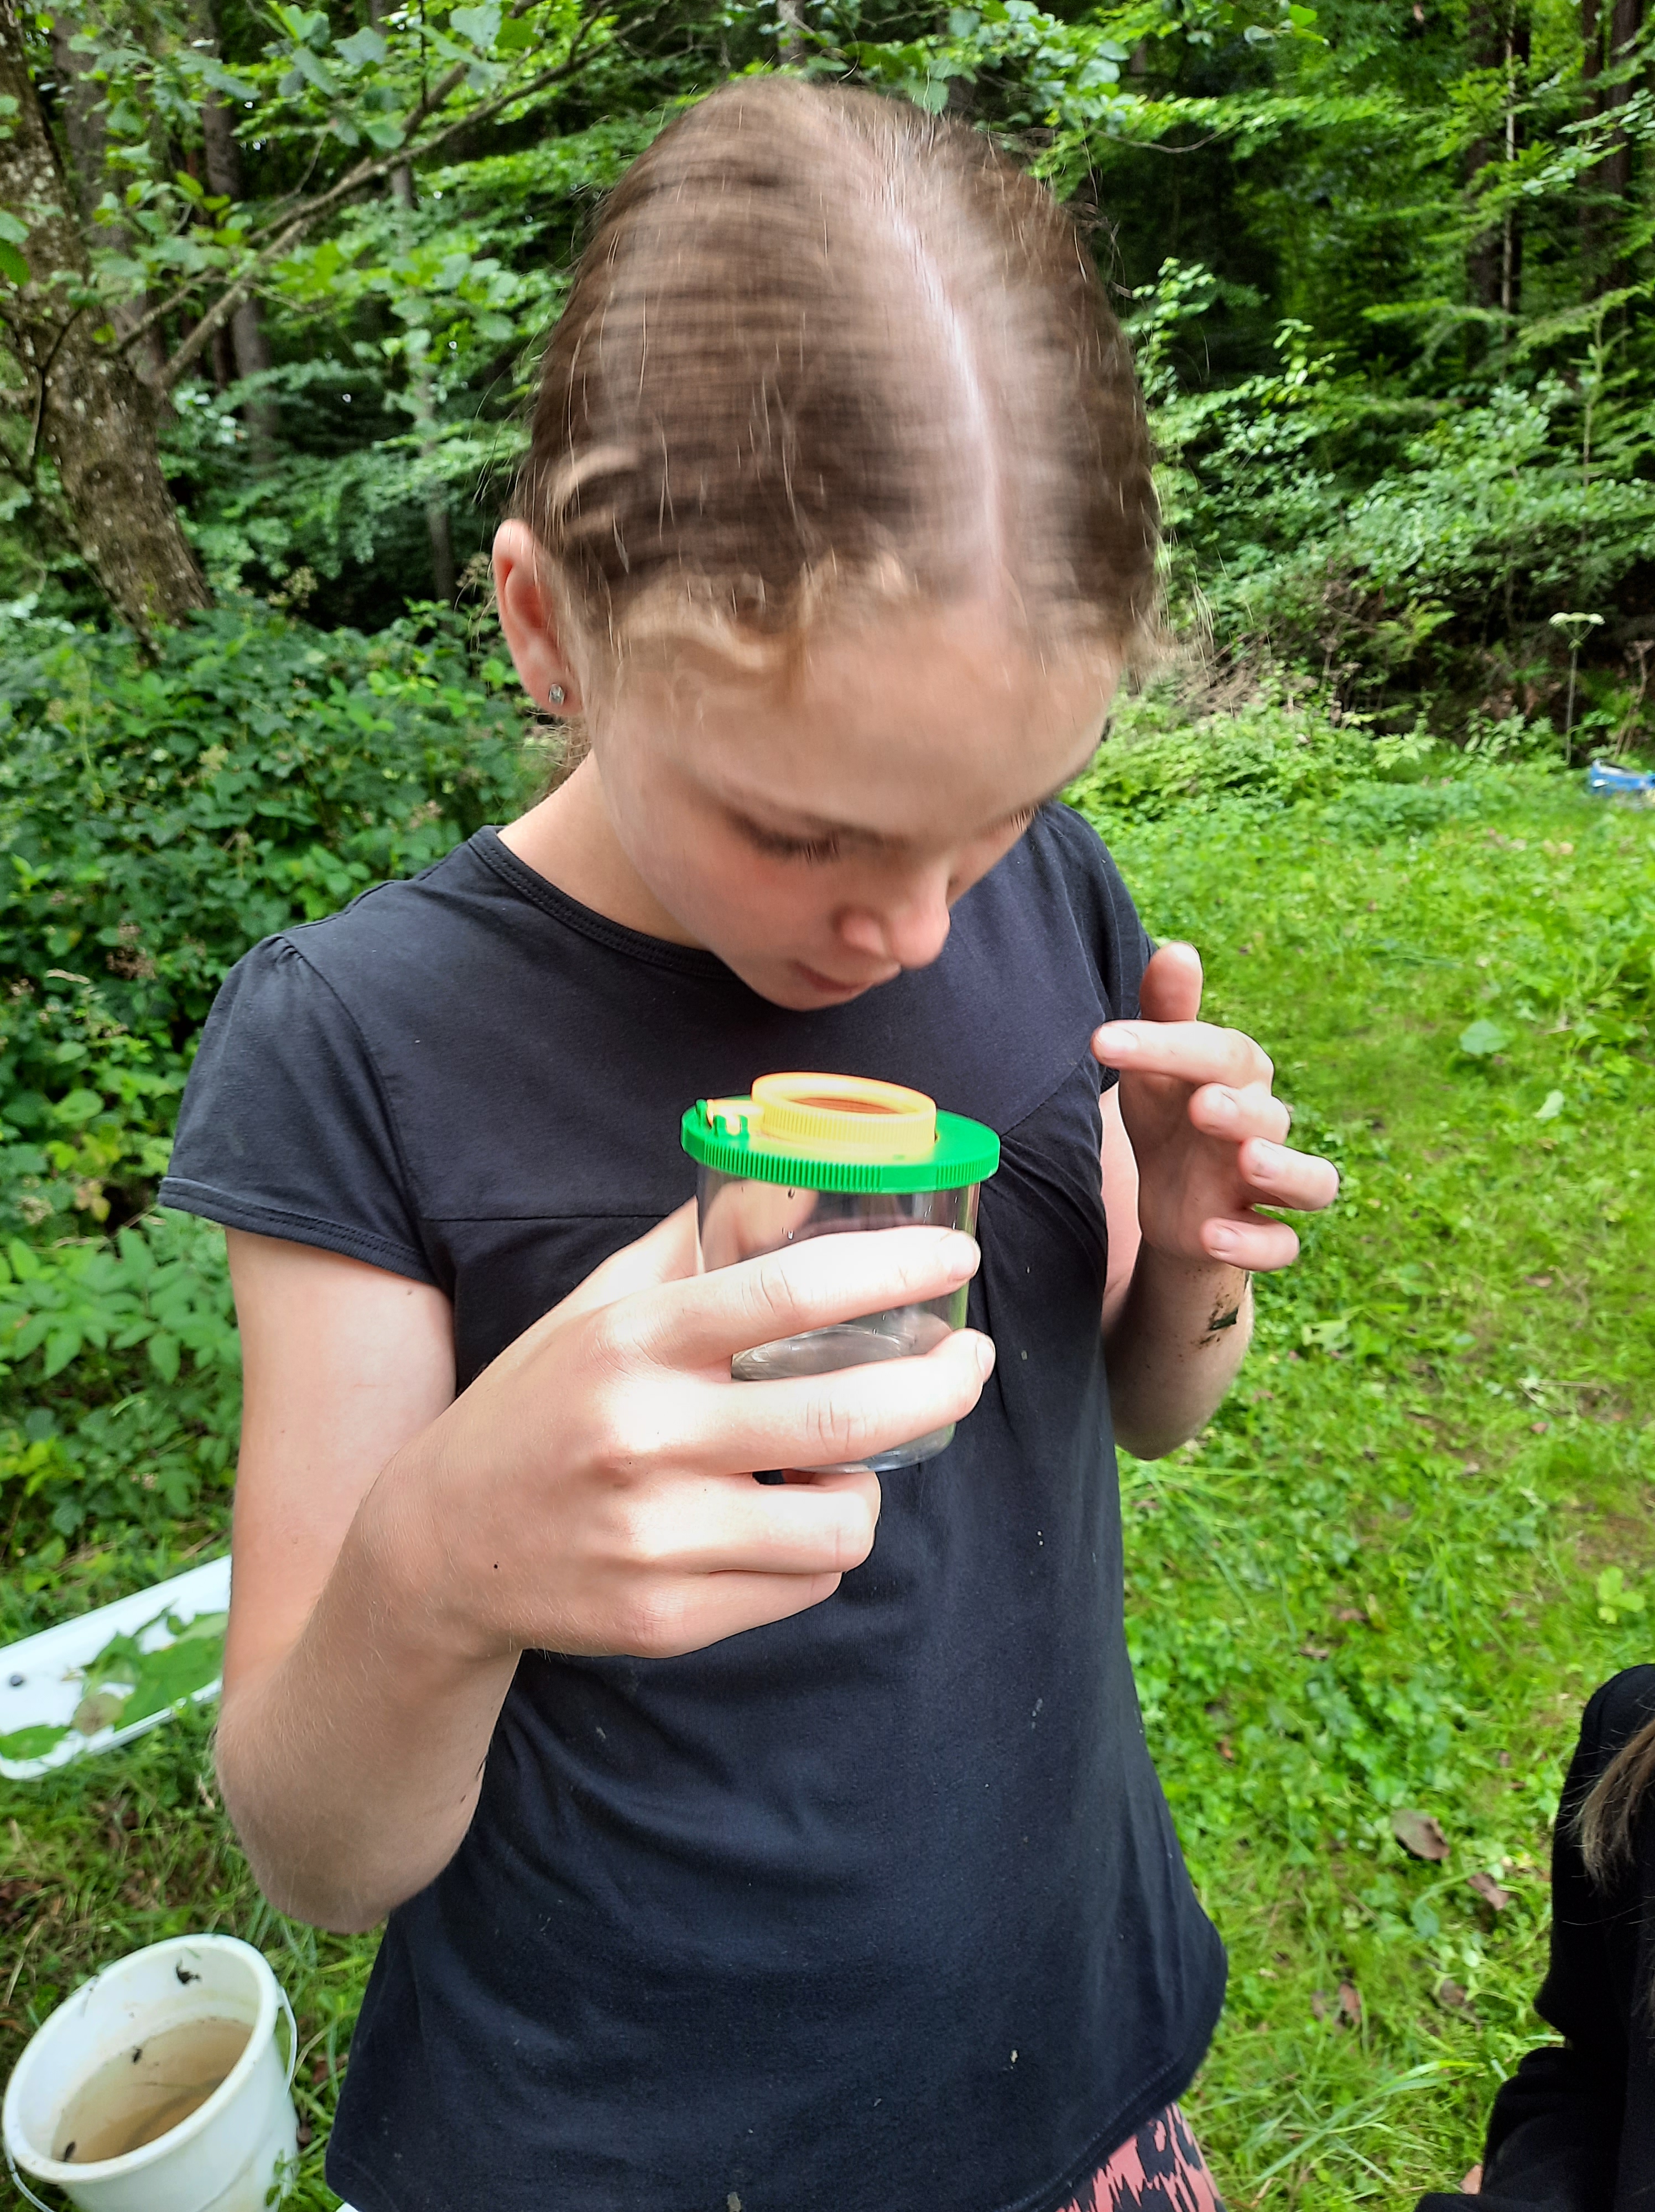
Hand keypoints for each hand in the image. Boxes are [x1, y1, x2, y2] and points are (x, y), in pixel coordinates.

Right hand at [389, 1205, 992, 1663]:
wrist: (437, 1548)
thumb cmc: (538, 1405)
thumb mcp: (595, 1308)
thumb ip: (691, 1248)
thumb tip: (789, 1178)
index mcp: (633, 1342)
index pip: (789, 1291)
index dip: (894, 1271)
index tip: (958, 1261)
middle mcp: (643, 1437)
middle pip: (846, 1414)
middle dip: (941, 1385)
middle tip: (969, 1362)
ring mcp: (656, 1539)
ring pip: (843, 1523)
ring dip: (866, 1489)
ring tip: (840, 1465)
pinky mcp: (666, 1620)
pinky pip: (804, 1587)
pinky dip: (814, 1555)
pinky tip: (775, 1524)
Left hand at [1091, 941, 1338, 1270]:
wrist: (1173, 1195)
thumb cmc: (1170, 1114)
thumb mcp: (1156, 1068)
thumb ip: (1166, 1012)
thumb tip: (1177, 949)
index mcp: (1238, 1076)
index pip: (1215, 1051)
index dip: (1162, 1044)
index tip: (1100, 1041)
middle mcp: (1264, 1127)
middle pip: (1270, 1114)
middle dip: (1240, 1108)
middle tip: (1202, 1105)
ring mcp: (1267, 1185)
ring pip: (1313, 1182)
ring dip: (1284, 1170)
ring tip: (1247, 1161)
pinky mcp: (1259, 1233)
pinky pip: (1283, 1245)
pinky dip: (1254, 1244)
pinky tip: (1211, 1236)